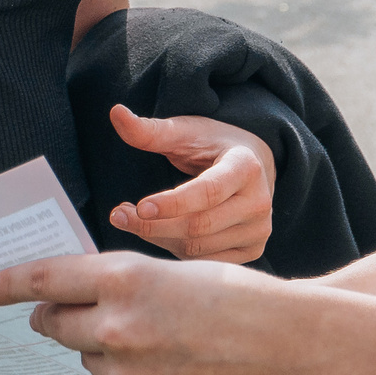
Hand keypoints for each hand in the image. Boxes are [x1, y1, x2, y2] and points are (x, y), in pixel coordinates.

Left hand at [0, 250, 299, 374]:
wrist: (288, 348)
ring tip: (152, 334)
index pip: (45, 279)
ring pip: (87, 357)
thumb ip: (116, 283)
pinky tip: (170, 364)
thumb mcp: (168, 270)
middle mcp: (116, 327)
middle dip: (55, 315)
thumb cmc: (236, 296)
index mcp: (122, 278)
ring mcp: (128, 374)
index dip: (11, 283)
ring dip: (101, 346)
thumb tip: (73, 297)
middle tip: (65, 309)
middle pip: (54, 322)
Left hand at [104, 104, 274, 262]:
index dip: (172, 203)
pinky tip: (157, 232)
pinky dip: (174, 250)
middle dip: (153, 225)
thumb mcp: (185, 132)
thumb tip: (116, 113)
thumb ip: (151, 130)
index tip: (138, 206)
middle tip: (118, 215)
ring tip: (133, 219)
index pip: (207, 192)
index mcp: (247, 167)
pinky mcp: (252, 251)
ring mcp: (259, 231)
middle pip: (198, 226)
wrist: (251, 165)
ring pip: (197, 248)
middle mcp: (260, 202)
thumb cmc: (212, 145)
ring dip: (158, 238)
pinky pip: (204, 261)